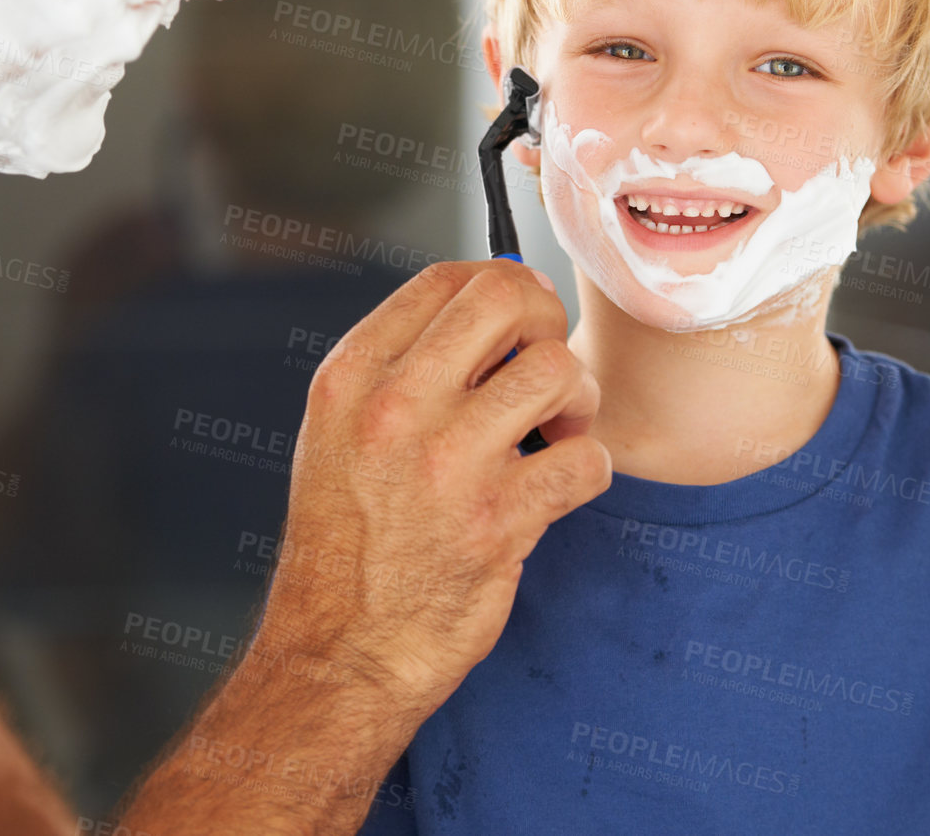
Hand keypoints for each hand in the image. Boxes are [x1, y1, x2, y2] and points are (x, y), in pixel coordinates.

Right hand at [255, 259, 609, 719]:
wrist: (342, 650)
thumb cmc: (348, 544)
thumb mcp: (340, 432)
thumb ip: (403, 368)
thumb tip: (496, 308)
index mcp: (352, 376)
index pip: (446, 279)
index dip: (504, 284)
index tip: (521, 320)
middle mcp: (394, 406)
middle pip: (508, 299)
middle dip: (546, 324)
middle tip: (544, 370)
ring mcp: (447, 462)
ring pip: (558, 370)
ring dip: (577, 399)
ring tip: (556, 432)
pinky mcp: (498, 521)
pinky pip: (588, 457)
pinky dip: (589, 469)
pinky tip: (557, 488)